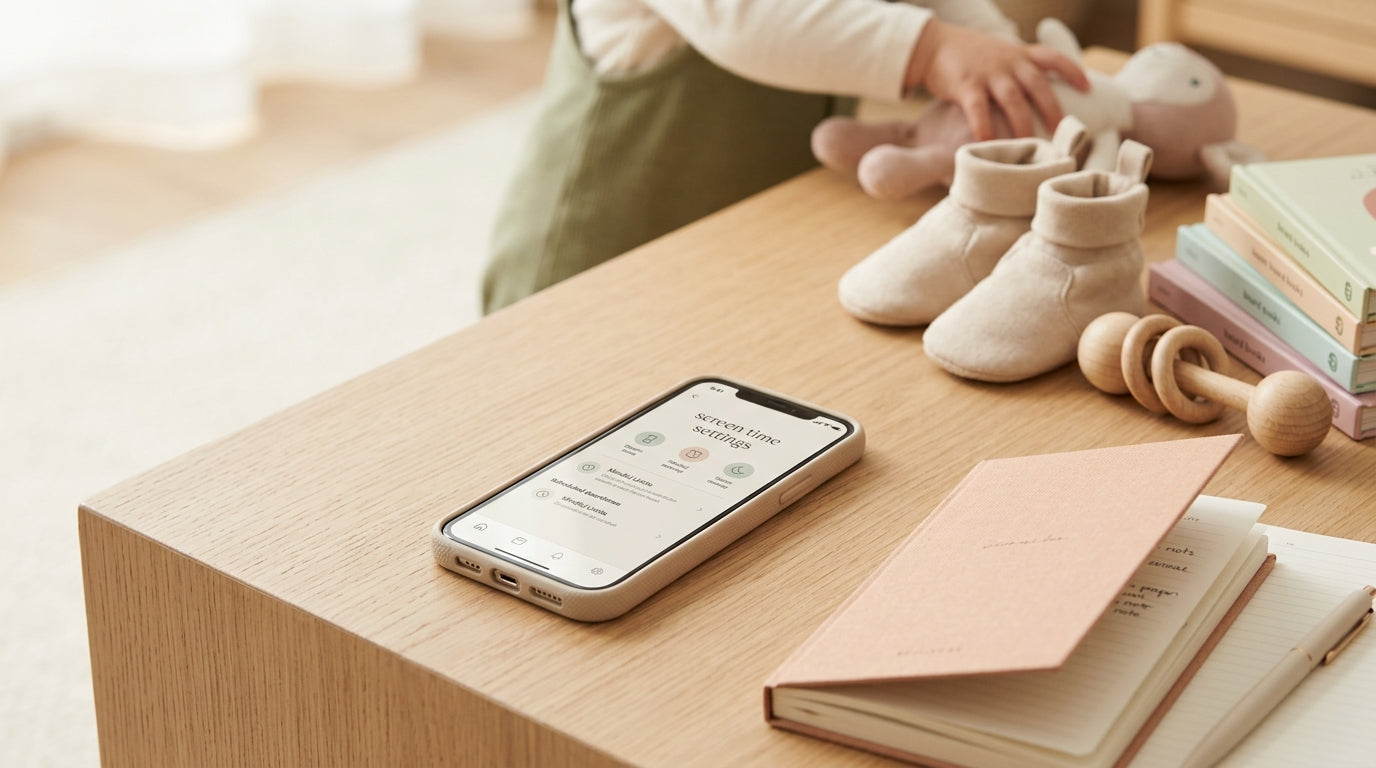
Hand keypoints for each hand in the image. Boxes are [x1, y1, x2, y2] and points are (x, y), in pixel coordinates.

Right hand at [905, 20, 1090, 140]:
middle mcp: (1008, 62)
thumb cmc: (969, 56)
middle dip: (1052, 110)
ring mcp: (988, 73)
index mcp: (1019, 54)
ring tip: (1029, 148)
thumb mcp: (1001, 54)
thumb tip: (1037, 100)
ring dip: (1023, 125)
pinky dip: (985, 129)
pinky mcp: (966, 85)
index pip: (1053, 58)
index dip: (1072, 71)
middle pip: (1038, 85)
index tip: (1086, 88)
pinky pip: (979, 110)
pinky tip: (987, 146)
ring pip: (1013, 99)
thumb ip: (1019, 71)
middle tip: (1061, 135)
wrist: (934, 45)